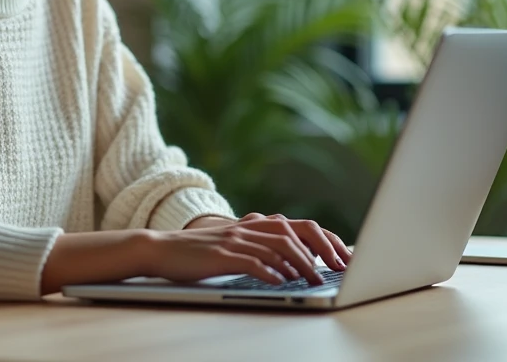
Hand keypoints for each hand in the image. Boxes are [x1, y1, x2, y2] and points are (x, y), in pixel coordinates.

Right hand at [185, 213, 351, 271]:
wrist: (163, 248)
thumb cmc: (200, 252)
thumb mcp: (234, 244)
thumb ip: (260, 248)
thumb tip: (293, 264)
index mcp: (254, 224)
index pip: (298, 226)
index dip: (324, 239)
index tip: (343, 257)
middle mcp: (248, 227)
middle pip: (293, 232)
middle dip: (320, 250)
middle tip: (338, 268)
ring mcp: (234, 239)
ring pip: (276, 246)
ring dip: (300, 264)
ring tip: (314, 279)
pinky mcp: (221, 255)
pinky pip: (251, 261)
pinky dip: (269, 271)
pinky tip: (281, 281)